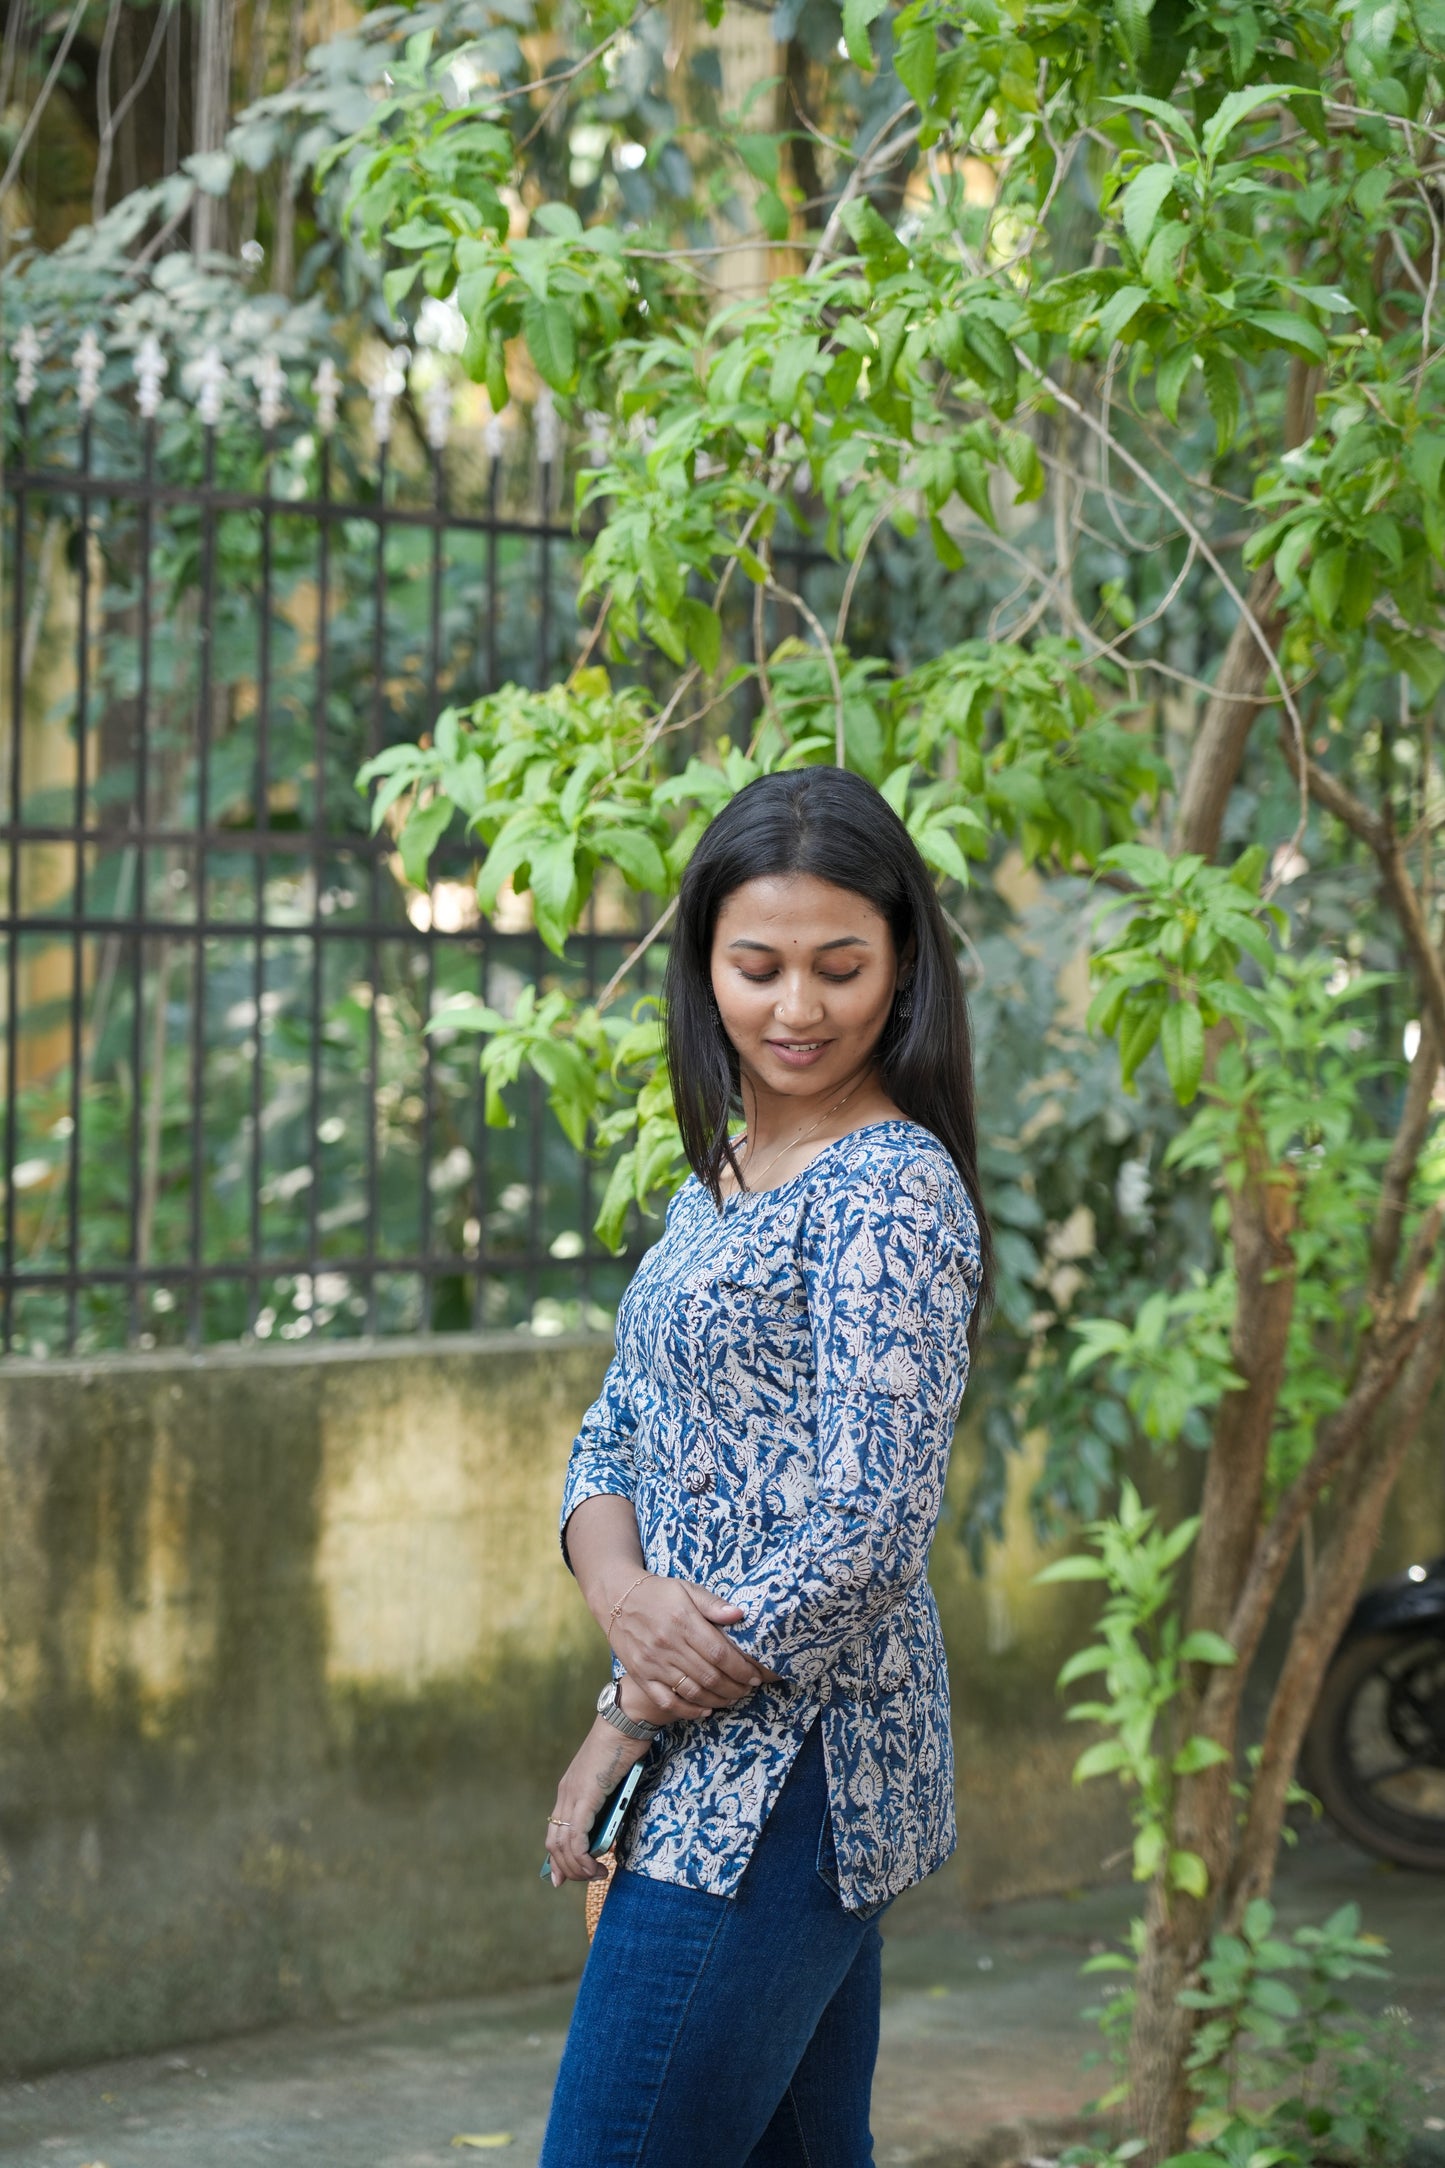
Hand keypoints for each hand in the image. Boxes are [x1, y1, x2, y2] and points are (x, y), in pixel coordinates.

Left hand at [543, 1711, 650, 1888]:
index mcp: (569, 1790)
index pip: (555, 1832)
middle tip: (590, 1878)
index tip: (563, 1879)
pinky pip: (577, 1837)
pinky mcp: (584, 1796)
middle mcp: (565, 1795)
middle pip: (555, 1844)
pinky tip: (597, 1865)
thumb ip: (607, 1804)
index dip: (557, 1860)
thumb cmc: (625, 1747)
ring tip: (597, 1874)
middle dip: (569, 1870)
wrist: (625, 1721)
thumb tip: (610, 1831)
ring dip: (578, 1868)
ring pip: (563, 1845)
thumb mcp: (613, 1782)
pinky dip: (583, 1858)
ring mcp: (572, 1795)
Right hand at [609, 1576, 776, 1722]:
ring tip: (733, 1698)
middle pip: (709, 1676)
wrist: (616, 1598)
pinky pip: (667, 1701)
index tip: (755, 1675)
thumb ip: (713, 1604)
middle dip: (735, 1687)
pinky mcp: (641, 1676)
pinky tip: (705, 1710)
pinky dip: (688, 1710)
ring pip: (692, 1692)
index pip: (719, 1653)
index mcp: (683, 1621)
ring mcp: (653, 1663)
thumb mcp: (686, 1589)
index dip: (741, 1669)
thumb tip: (740, 1615)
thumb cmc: (657, 1592)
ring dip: (717, 1700)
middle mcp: (668, 1645)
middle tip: (749, 1689)